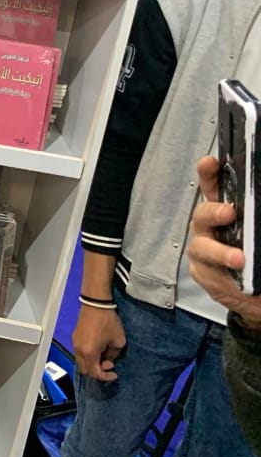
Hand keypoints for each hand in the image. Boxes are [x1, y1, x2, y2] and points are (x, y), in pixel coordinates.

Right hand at [73, 302, 126, 381]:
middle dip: (97, 372)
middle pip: (85, 370)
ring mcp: (75, 343)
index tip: (115, 374)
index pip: (94, 373)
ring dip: (92, 363)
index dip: (105, 377)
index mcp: (89, 353)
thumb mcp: (118, 342)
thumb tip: (108, 359)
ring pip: (81, 361)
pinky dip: (88, 356)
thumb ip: (113, 355)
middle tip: (109, 365)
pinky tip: (98, 349)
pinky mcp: (75, 337)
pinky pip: (80, 353)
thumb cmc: (108, 323)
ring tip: (104, 356)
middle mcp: (79, 351)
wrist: (95, 304)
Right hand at [189, 155, 260, 328]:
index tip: (210, 162)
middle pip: (202, 214)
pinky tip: (233, 278)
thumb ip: (257, 215)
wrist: (259, 293)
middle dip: (212, 211)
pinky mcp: (204, 275)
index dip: (209, 174)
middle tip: (228, 214)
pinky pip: (208, 273)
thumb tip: (258, 201)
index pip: (214, 188)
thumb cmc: (259, 256)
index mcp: (225, 211)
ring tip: (238, 259)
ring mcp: (203, 251)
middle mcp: (210, 228)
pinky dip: (221, 275)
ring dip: (219, 251)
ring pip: (202, 247)